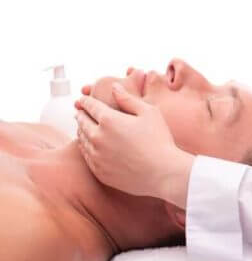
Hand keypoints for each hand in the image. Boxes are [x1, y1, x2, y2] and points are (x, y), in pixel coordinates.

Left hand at [74, 84, 185, 199]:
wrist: (163, 173)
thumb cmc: (159, 140)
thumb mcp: (148, 112)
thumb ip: (128, 99)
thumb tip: (114, 87)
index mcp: (109, 120)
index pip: (90, 106)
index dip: (85, 100)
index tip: (83, 98)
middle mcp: (97, 137)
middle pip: (82, 122)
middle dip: (81, 115)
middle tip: (80, 112)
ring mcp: (97, 156)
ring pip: (82, 140)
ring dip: (81, 131)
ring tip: (84, 127)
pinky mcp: (99, 171)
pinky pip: (86, 156)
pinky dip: (86, 147)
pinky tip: (90, 145)